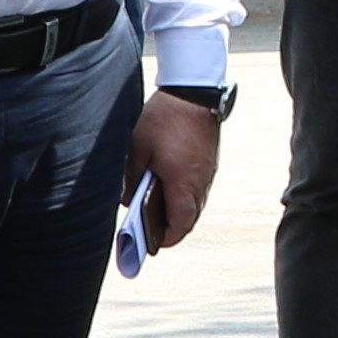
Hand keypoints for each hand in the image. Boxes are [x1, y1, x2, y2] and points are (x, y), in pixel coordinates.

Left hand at [129, 91, 222, 251]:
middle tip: (150, 230)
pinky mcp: (210, 163)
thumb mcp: (137, 150)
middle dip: (171, 229)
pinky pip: (198, 189)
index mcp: (182, 185)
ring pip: (195, 205)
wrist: (193, 93)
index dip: (164, 239)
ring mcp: (208, 174)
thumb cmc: (165, 120)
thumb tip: (128, 200)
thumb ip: (131, 180)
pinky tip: (167, 187)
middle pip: (189, 220)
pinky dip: (184, 196)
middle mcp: (200, 184)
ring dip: (178, 212)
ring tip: (155, 210)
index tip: (150, 244)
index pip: (179, 227)